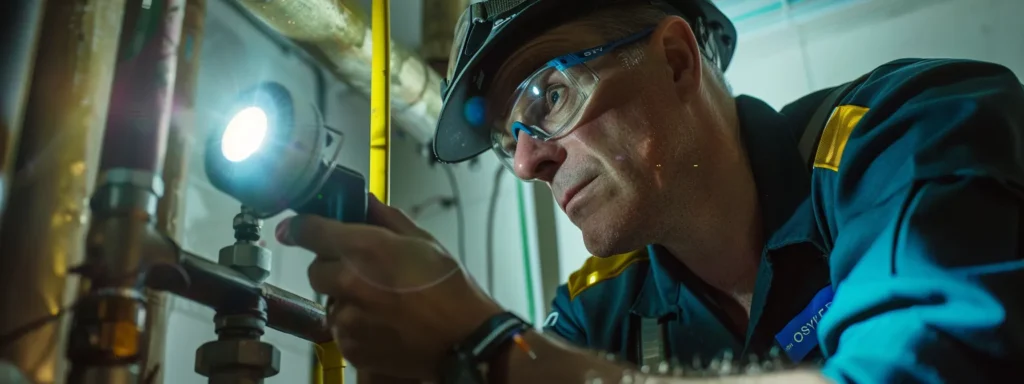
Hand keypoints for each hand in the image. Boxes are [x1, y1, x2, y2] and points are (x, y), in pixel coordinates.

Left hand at [276, 194, 503, 378]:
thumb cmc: (450, 290)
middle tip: (366, 271)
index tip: (295, 228)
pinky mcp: (350, 345)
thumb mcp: (422, 240)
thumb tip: (364, 203)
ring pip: (329, 300)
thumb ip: (385, 219)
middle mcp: (348, 282)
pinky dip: (355, 323)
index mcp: (364, 248)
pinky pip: (340, 328)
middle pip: (316, 268)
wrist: (464, 338)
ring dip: (345, 297)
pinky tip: (383, 320)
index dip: (299, 226)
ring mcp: (347, 317)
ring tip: (382, 300)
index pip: (308, 230)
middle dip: (334, 266)